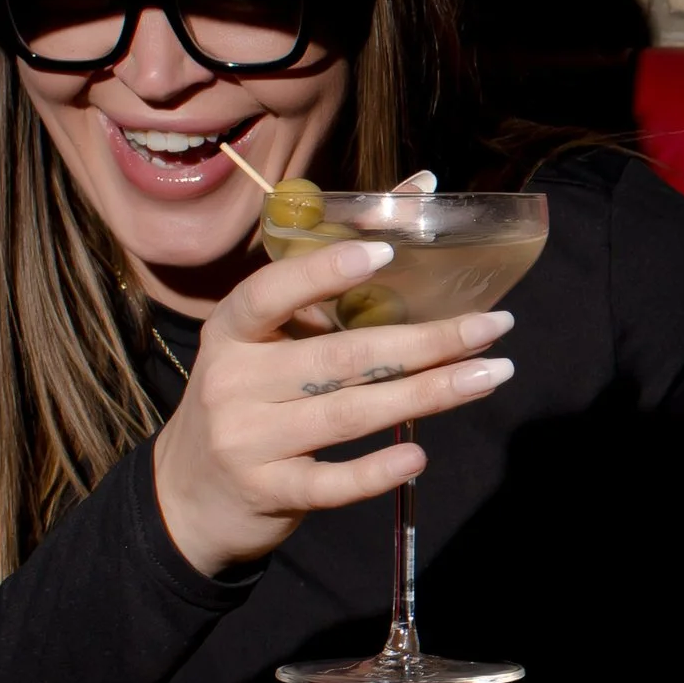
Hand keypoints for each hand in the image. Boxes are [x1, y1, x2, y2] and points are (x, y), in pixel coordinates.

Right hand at [150, 236, 514, 578]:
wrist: (189, 494)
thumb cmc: (249, 395)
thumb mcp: (268, 336)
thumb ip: (334, 273)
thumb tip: (420, 188)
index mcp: (232, 330)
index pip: (270, 292)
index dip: (324, 273)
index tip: (387, 251)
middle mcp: (234, 381)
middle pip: (339, 357)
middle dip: (425, 341)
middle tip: (493, 325)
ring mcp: (248, 440)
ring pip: (348, 414)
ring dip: (427, 394)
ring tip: (490, 375)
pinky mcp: (267, 492)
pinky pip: (329, 483)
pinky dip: (375, 472)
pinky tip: (419, 455)